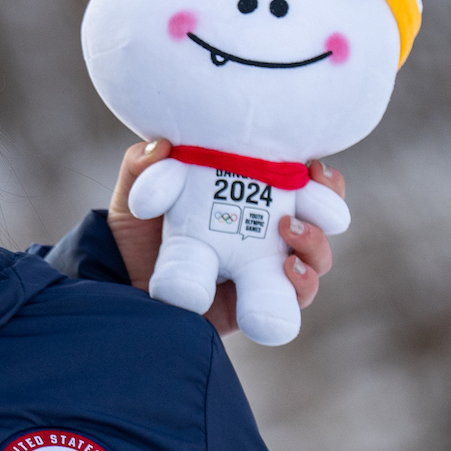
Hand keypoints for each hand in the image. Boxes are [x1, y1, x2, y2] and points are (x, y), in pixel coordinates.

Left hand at [105, 140, 340, 335]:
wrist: (120, 287)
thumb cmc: (135, 235)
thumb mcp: (134, 194)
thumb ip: (142, 167)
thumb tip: (163, 145)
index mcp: (248, 200)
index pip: (299, 183)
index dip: (318, 174)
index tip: (313, 164)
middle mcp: (264, 235)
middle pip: (322, 217)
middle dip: (331, 202)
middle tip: (314, 190)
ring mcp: (263, 270)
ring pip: (316, 258)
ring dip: (315, 242)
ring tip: (288, 229)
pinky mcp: (257, 305)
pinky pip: (296, 299)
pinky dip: (303, 283)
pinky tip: (287, 268)